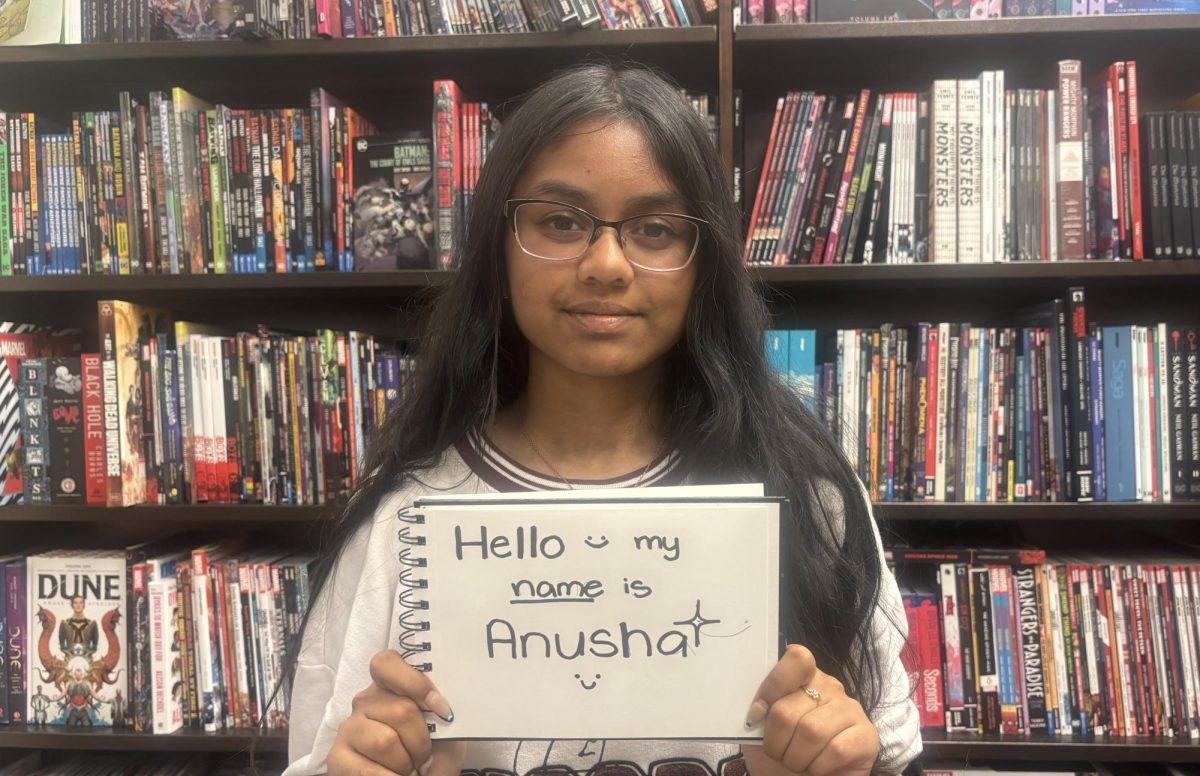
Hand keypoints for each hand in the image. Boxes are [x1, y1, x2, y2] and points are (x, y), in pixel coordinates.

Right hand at [328, 649, 465, 775]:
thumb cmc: (428, 757)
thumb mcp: (444, 734)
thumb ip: (444, 717)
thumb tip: (443, 708)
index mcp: (389, 687)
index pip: (386, 663)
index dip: (415, 682)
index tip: (440, 709)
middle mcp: (365, 702)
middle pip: (401, 710)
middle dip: (422, 742)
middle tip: (423, 756)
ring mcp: (348, 728)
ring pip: (385, 740)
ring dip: (406, 763)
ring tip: (408, 769)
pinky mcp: (336, 757)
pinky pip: (368, 770)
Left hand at [741, 644, 878, 775]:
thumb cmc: (783, 752)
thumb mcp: (761, 728)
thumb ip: (759, 708)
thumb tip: (755, 706)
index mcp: (803, 677)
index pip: (796, 659)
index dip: (772, 687)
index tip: (755, 715)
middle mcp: (830, 687)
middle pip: (790, 707)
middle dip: (776, 740)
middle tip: (779, 754)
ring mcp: (850, 709)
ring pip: (812, 730)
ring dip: (796, 757)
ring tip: (797, 763)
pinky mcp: (866, 735)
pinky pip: (835, 750)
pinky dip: (818, 767)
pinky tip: (817, 768)